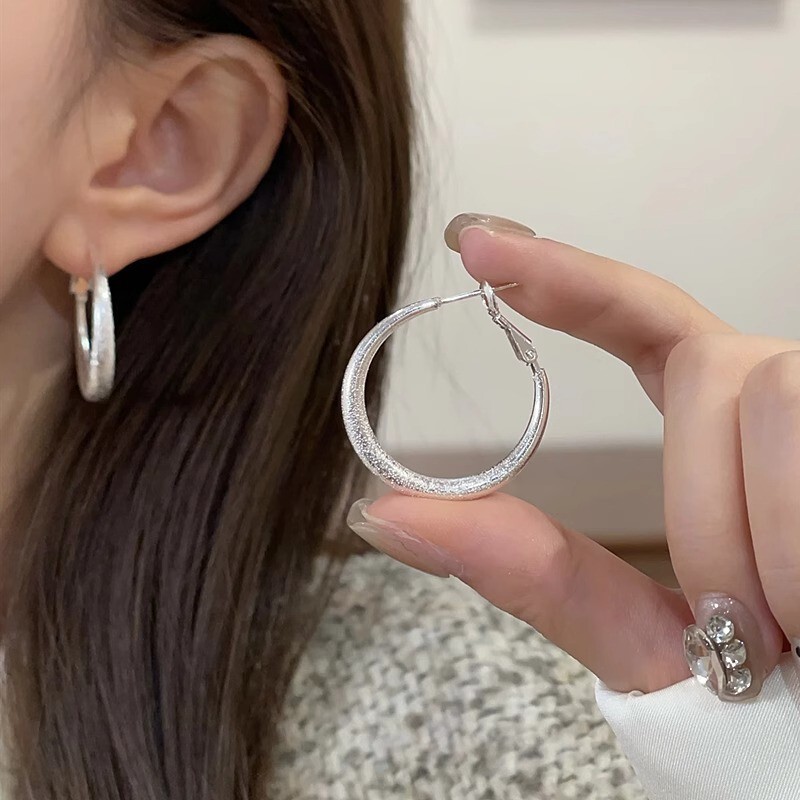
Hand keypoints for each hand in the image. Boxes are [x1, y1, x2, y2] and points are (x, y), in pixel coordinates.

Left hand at [348, 214, 799, 697]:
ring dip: (764, 536)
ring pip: (768, 396)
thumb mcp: (646, 640)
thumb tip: (382, 512)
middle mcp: (783, 407)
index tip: (481, 245)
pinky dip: (796, 540)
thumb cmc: (756, 718)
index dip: (572, 279)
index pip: (648, 323)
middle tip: (738, 625)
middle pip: (713, 370)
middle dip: (705, 511)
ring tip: (790, 627)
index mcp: (721, 433)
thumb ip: (530, 571)